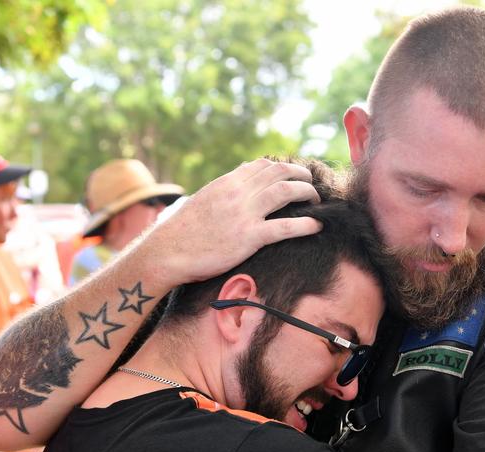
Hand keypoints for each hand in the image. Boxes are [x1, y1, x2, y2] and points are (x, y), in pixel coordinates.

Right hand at [150, 158, 321, 283]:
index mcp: (227, 182)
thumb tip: (240, 174)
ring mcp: (244, 213)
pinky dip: (306, 225)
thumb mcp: (203, 199)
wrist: (167, 252)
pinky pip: (285, 227)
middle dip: (302, 175)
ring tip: (317, 201)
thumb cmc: (183, 230)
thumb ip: (225, 187)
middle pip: (280, 173)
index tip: (295, 176)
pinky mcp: (248, 237)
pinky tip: (317, 226)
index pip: (263, 165)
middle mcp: (238, 192)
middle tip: (312, 185)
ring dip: (307, 193)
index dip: (284, 168)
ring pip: (286, 192)